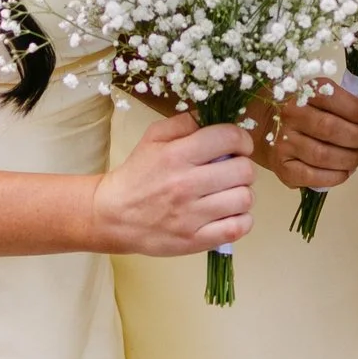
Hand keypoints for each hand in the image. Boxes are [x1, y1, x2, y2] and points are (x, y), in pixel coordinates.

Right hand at [91, 113, 257, 258]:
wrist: (113, 216)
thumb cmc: (138, 174)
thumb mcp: (153, 138)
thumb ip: (185, 123)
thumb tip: (215, 118)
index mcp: (176, 155)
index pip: (229, 138)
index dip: (242, 139)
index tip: (238, 146)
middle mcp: (186, 184)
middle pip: (244, 171)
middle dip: (243, 167)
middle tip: (231, 171)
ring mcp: (192, 215)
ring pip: (244, 199)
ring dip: (242, 194)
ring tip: (228, 193)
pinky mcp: (195, 240)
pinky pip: (238, 228)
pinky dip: (242, 220)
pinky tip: (228, 214)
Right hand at [257, 78, 357, 192]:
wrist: (267, 130)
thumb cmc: (305, 115)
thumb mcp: (325, 100)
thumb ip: (351, 99)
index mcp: (303, 93)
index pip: (333, 97)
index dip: (357, 110)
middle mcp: (290, 115)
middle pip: (331, 128)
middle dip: (357, 137)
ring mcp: (283, 142)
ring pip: (323, 155)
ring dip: (349, 160)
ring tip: (357, 157)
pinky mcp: (282, 167)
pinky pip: (313, 177)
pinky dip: (336, 177)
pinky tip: (344, 171)